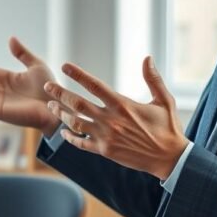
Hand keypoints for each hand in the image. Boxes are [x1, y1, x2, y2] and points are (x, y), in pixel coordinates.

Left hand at [43, 56, 187, 179]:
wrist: (169, 158)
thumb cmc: (168, 128)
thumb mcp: (164, 100)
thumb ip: (153, 79)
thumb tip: (148, 58)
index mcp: (122, 105)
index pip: (95, 86)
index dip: (78, 75)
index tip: (65, 66)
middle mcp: (111, 120)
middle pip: (78, 104)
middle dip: (60, 93)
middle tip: (47, 86)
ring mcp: (106, 137)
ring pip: (76, 123)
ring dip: (61, 114)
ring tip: (50, 106)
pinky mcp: (105, 151)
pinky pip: (82, 143)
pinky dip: (70, 138)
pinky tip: (63, 132)